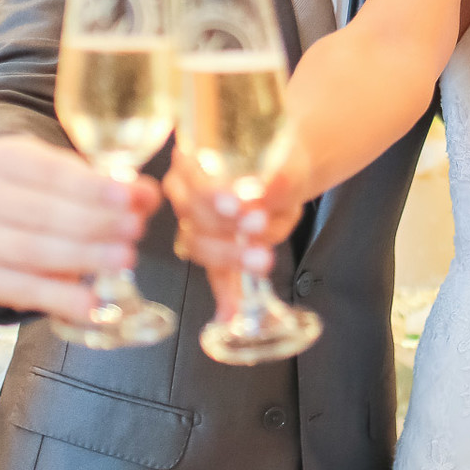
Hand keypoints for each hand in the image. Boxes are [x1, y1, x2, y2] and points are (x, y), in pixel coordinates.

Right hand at [0, 134, 160, 323]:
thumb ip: (119, 188)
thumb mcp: (84, 179)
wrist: (11, 217)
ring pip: (30, 250)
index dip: (90, 187)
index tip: (128, 198)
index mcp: (3, 157)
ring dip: (82, 258)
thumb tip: (145, 195)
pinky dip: (59, 299)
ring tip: (123, 260)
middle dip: (92, 224)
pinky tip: (92, 303)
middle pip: (40, 213)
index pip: (48, 170)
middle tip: (134, 231)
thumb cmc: (56, 191)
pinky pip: (20, 291)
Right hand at [162, 142, 308, 318]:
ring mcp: (193, 223)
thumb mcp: (285, 166)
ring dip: (230, 255)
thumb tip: (265, 192)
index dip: (212, 194)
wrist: (283, 174)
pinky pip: (214, 274)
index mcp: (192, 159)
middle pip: (192, 216)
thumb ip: (277, 179)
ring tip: (261, 255)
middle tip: (258, 228)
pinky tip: (230, 310)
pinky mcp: (212, 250)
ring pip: (199, 244)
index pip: (191, 178)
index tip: (237, 205)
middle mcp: (183, 191)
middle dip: (227, 229)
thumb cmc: (276, 164)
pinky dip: (225, 293)